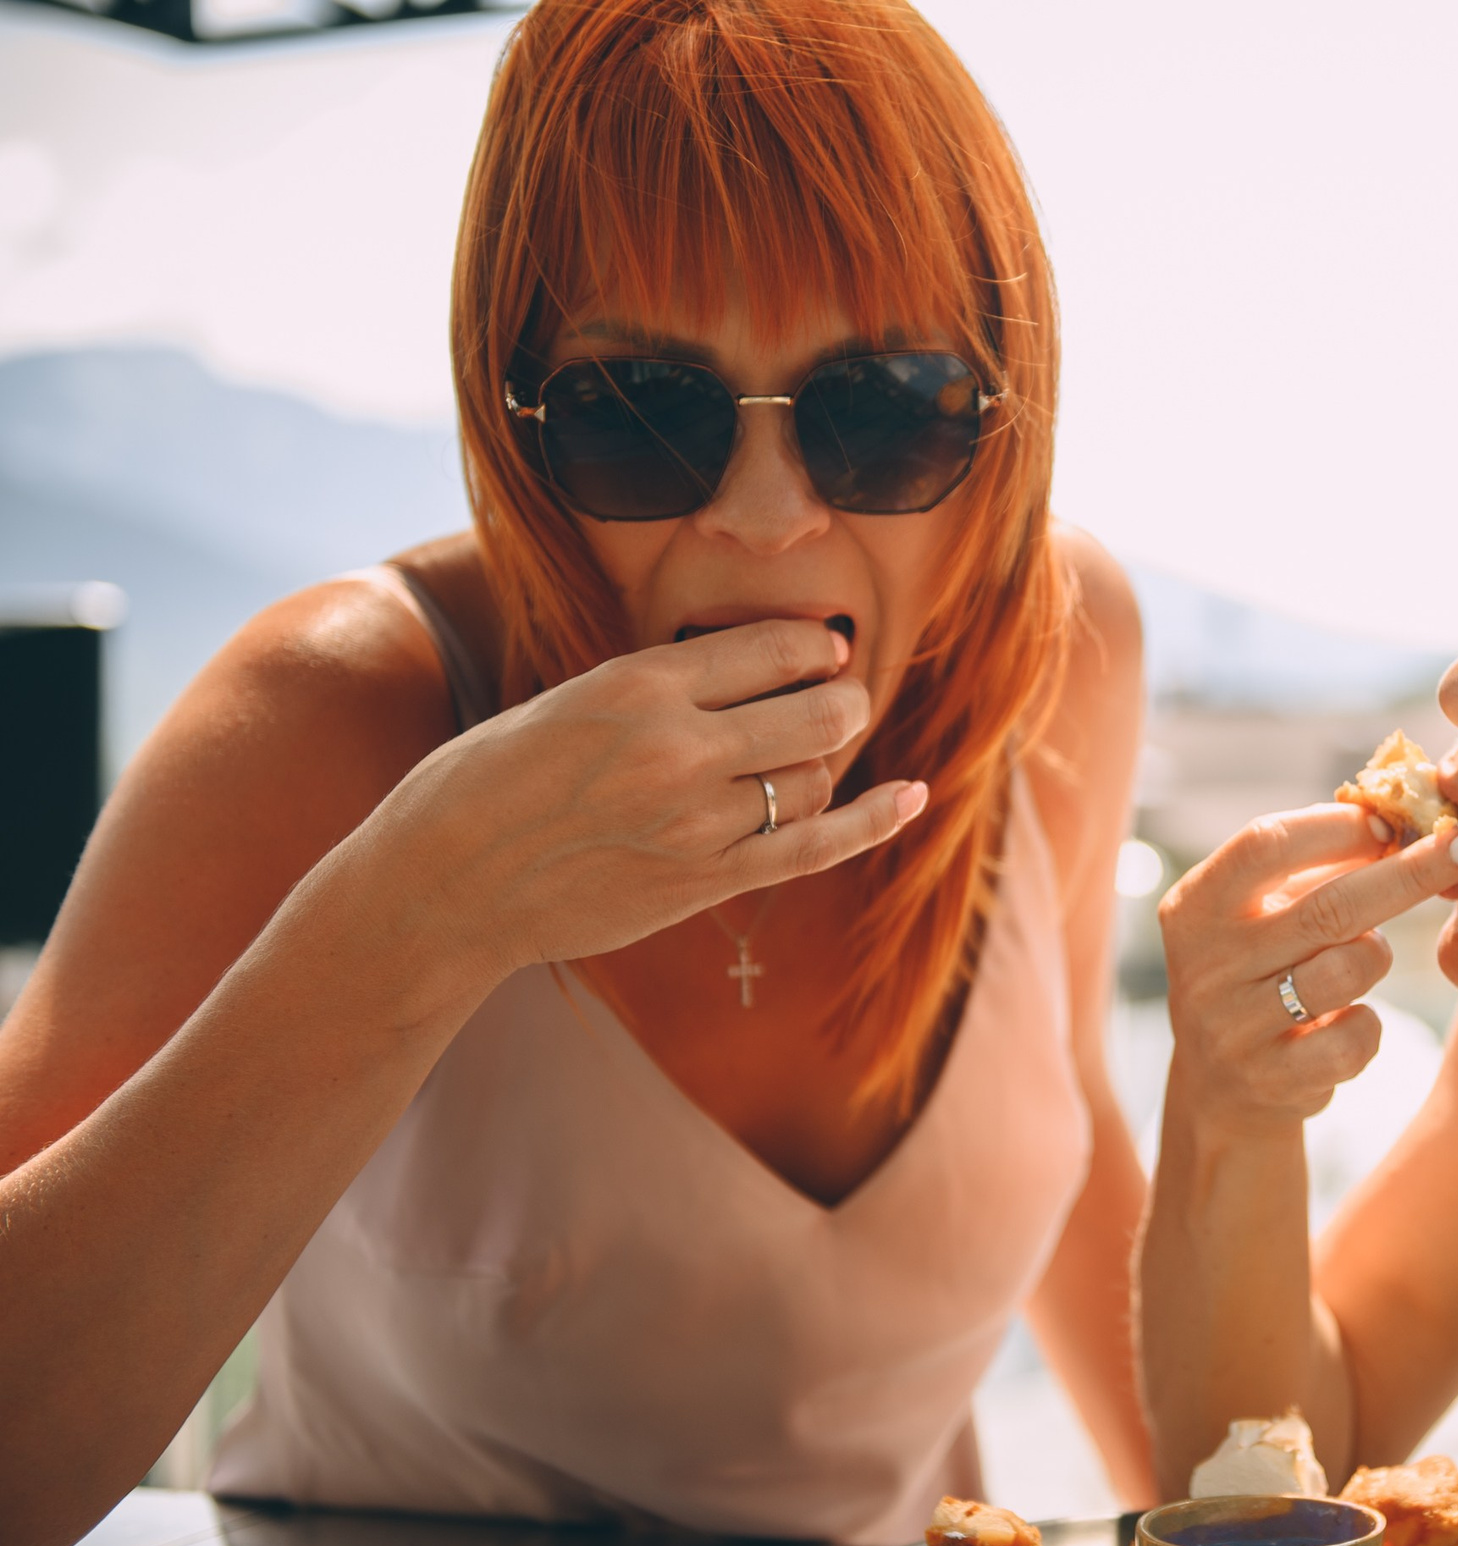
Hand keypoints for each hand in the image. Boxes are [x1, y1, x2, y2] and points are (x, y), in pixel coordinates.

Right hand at [355, 618, 923, 987]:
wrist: (444, 886)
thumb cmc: (486, 782)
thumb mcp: (564, 701)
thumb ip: (653, 688)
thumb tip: (737, 671)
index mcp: (637, 686)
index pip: (770, 648)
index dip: (812, 646)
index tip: (822, 648)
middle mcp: (678, 749)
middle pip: (817, 712)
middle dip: (840, 700)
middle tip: (837, 697)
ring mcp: (697, 822)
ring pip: (816, 780)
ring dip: (828, 764)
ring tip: (812, 754)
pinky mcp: (705, 882)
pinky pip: (816, 846)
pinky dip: (874, 819)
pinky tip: (913, 797)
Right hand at [1159, 805, 1457, 1126]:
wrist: (1218, 1086)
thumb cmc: (1258, 973)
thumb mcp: (1258, 915)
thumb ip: (1310, 870)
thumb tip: (1400, 819)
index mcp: (1195, 906)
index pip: (1265, 843)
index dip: (1338, 827)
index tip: (1392, 823)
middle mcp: (1206, 965)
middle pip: (1328, 907)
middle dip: (1412, 872)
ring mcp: (1234, 1027)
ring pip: (1350, 970)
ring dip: (1377, 954)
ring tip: (1362, 957)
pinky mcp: (1271, 1079)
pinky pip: (1357, 1038)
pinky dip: (1369, 1024)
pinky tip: (1348, 1021)